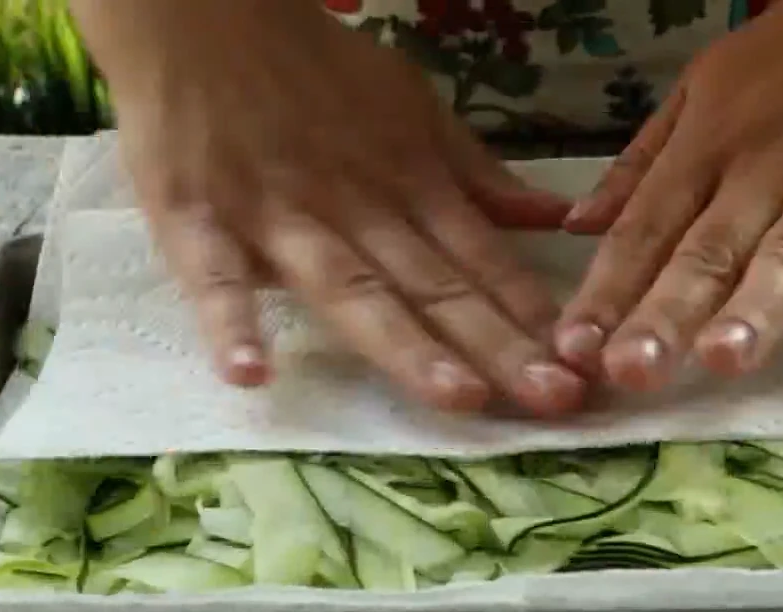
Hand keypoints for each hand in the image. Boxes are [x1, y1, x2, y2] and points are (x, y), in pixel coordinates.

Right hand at [72, 0, 586, 416]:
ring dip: (405, 344)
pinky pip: (214, 275)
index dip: (534, 314)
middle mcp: (357, 208)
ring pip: (351, 289)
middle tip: (557, 401)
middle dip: (499, 346)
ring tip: (458, 397)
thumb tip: (554, 217)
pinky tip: (248, 374)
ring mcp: (279, 217)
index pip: (482, 258)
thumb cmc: (315, 70)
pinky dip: (229, 320)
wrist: (203, 13)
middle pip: (435, 287)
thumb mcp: (413, 108)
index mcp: (409, 183)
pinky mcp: (197, 219)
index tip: (585, 368)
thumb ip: (477, 172)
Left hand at [554, 0, 782, 391]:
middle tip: (630, 371)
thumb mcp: (700, 90)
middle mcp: (769, 167)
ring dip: (761, 307)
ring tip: (727, 361)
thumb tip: (576, 226)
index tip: (571, 349)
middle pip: (711, 248)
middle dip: (668, 311)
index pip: (646, 226)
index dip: (607, 288)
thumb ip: (640, 164)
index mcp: (709, 146)